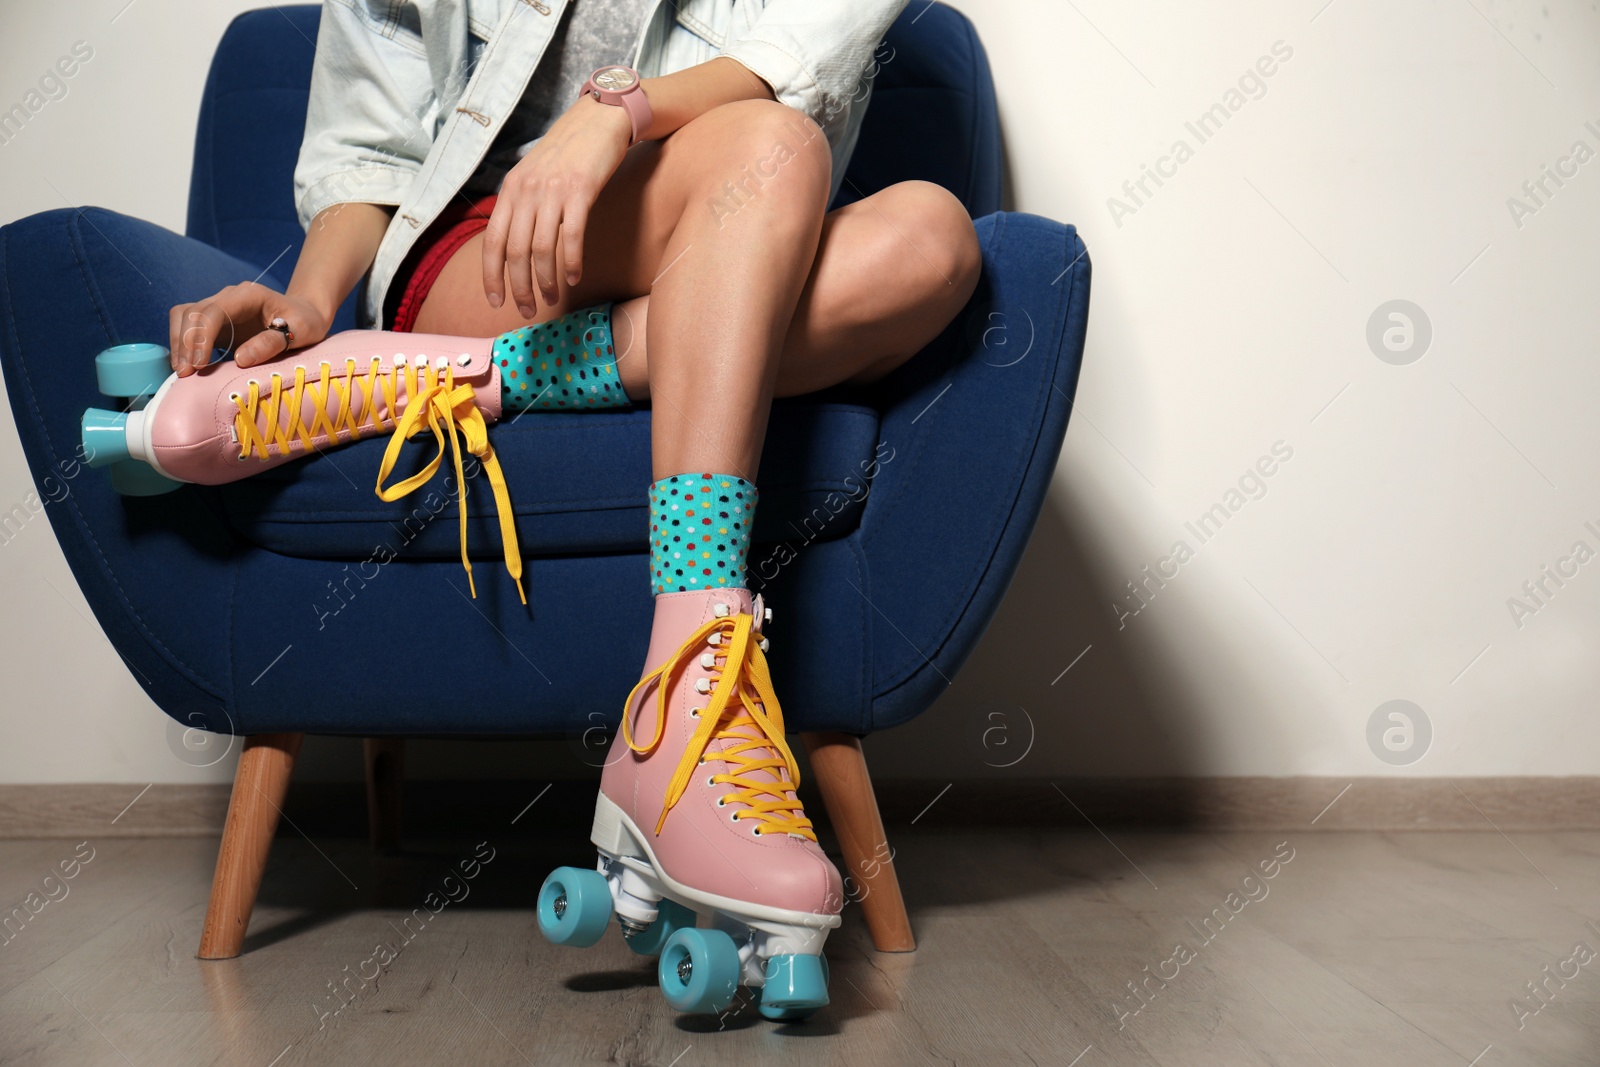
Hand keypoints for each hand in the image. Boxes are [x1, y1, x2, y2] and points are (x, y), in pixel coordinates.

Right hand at [166, 283, 331, 376]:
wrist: (304, 314)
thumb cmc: (306, 321)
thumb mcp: (301, 331)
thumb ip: (272, 342)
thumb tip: (240, 359)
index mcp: (247, 295)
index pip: (213, 311)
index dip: (201, 337)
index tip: (198, 364)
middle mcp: (227, 297)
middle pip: (191, 313)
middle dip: (184, 343)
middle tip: (185, 373)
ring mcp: (218, 307)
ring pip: (183, 317)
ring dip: (179, 343)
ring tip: (182, 372)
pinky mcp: (215, 322)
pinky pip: (189, 328)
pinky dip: (183, 345)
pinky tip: (188, 366)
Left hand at [482, 94, 633, 316]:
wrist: (597, 121)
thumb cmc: (567, 154)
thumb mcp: (532, 175)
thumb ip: (521, 206)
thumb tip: (513, 247)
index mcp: (510, 190)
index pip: (492, 242)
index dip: (491, 276)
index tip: (496, 301)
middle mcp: (526, 191)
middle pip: (515, 252)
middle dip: (519, 288)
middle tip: (527, 310)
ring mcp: (552, 192)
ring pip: (541, 250)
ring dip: (546, 281)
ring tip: (551, 298)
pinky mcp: (580, 192)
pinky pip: (571, 237)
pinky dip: (571, 263)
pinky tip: (574, 277)